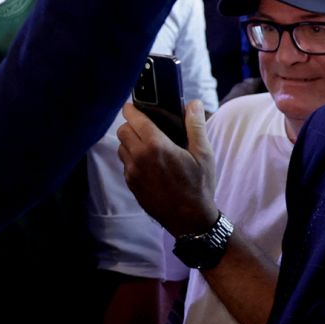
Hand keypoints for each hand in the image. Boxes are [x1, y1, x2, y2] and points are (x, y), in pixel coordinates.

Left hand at [117, 100, 218, 235]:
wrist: (190, 220)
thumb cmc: (199, 186)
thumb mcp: (203, 154)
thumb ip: (195, 126)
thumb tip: (194, 103)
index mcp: (156, 146)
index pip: (134, 118)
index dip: (132, 109)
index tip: (134, 106)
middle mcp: (139, 157)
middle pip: (122, 130)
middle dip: (131, 125)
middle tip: (144, 126)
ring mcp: (132, 172)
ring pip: (121, 147)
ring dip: (130, 142)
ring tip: (147, 145)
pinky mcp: (130, 184)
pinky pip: (125, 163)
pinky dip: (132, 158)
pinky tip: (148, 163)